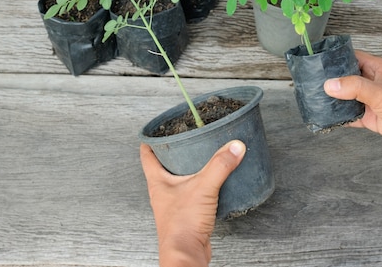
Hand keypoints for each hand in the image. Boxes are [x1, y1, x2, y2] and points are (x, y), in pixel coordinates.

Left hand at [140, 140, 245, 266]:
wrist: (185, 253)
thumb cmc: (182, 225)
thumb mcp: (203, 187)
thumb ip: (220, 165)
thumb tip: (234, 147)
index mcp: (157, 181)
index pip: (147, 154)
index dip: (151, 138)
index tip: (159, 127)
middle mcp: (162, 191)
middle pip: (163, 165)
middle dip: (174, 151)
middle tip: (185, 139)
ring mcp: (173, 203)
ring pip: (178, 180)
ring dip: (188, 169)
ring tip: (201, 157)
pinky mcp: (186, 213)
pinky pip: (192, 194)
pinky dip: (200, 185)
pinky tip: (212, 183)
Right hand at [323, 50, 381, 151]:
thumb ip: (355, 88)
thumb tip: (330, 85)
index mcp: (377, 68)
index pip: (350, 57)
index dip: (334, 58)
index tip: (317, 62)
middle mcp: (372, 82)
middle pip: (345, 77)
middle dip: (330, 80)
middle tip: (310, 82)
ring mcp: (371, 100)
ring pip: (346, 96)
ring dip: (333, 99)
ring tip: (314, 99)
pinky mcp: (370, 116)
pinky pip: (349, 114)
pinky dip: (339, 116)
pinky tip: (328, 117)